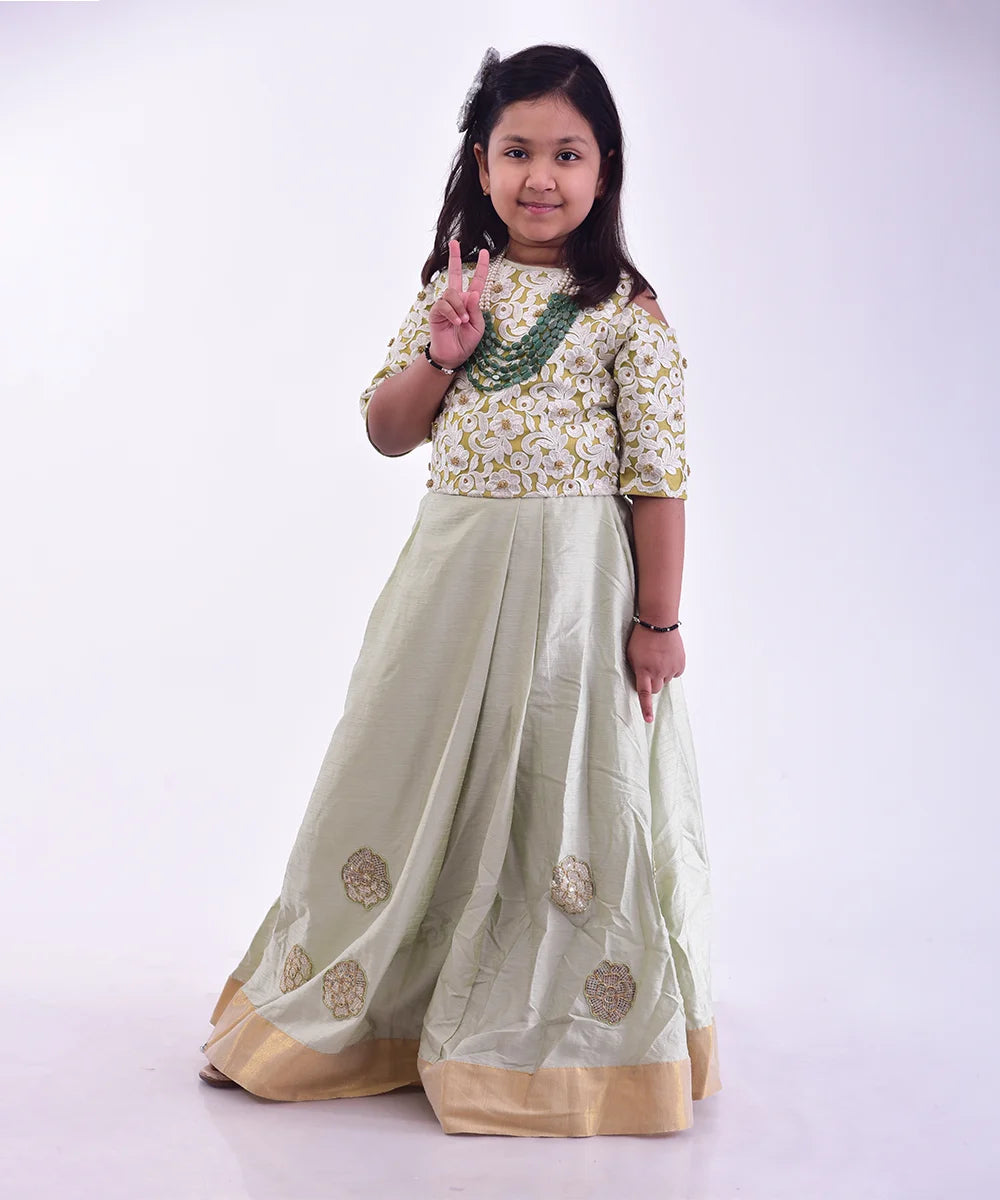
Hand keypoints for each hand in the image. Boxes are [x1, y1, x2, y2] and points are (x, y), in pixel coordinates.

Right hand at [428, 239, 489, 369]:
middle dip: (454, 257)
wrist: (453, 355)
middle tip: (454, 242)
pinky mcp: (436, 312)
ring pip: (451, 293)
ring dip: (459, 307)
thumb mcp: (478, 326)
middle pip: (454, 274)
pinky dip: (452, 313)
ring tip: (463, 321)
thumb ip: (476, 309)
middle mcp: (456, 299)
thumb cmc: (466, 341)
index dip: (481, 267)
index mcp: (469, 301)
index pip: (476, 281)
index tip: (485, 252)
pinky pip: (444, 305)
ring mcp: (445, 304)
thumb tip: (472, 293)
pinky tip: (457, 322)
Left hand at [626, 625, 685, 722]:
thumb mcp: (631, 654)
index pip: (644, 694)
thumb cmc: (641, 637)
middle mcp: (658, 672)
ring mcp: (671, 668)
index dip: (646, 708)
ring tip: (658, 658)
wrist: (659, 622)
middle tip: (648, 671)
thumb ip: (636, 670)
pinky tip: (667, 657)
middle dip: (651, 684)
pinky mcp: (680, 664)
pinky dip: (671, 669)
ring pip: (665, 681)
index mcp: (644, 670)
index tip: (648, 720)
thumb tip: (641, 682)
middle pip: (655, 690)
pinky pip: (675, 673)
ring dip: (661, 675)